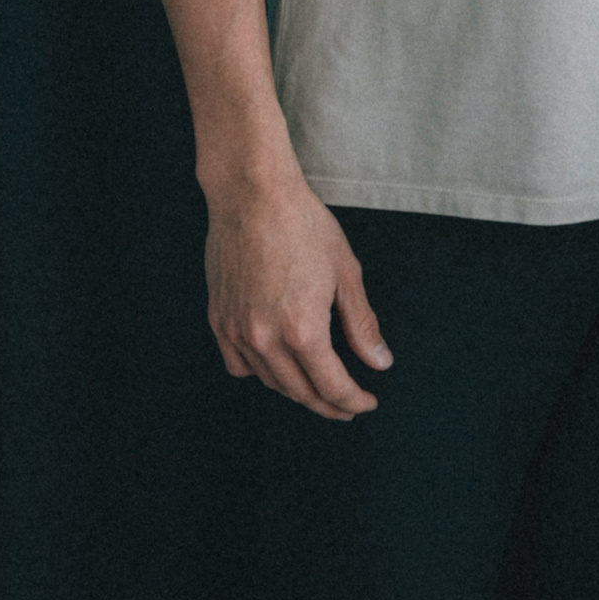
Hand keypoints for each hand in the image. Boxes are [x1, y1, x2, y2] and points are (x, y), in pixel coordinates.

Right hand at [204, 171, 392, 419]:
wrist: (252, 194)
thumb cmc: (303, 225)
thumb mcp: (345, 272)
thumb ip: (361, 324)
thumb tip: (379, 362)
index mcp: (302, 329)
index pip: (331, 386)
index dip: (352, 401)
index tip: (366, 404)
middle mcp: (265, 338)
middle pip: (300, 392)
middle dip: (328, 404)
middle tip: (347, 405)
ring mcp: (236, 331)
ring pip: (270, 382)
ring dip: (297, 391)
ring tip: (317, 386)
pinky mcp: (219, 319)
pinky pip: (238, 365)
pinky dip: (261, 373)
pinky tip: (277, 365)